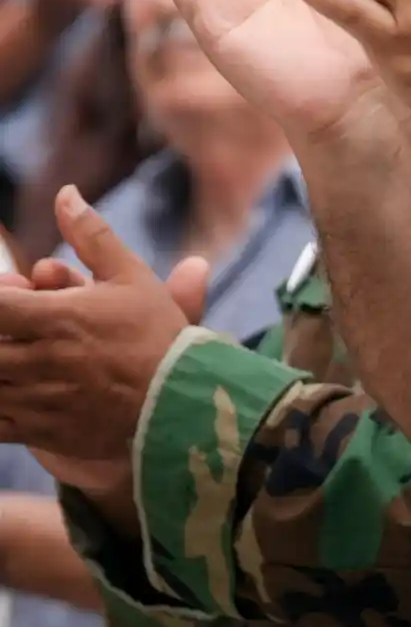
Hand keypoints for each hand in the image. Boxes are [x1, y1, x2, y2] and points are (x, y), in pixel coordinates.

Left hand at [0, 186, 207, 463]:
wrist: (177, 404)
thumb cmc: (156, 334)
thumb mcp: (131, 275)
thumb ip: (91, 235)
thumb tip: (65, 194)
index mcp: (58, 318)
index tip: (8, 289)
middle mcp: (39, 360)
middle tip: (12, 317)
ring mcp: (35, 400)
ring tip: (13, 347)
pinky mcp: (36, 431)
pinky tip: (9, 384)